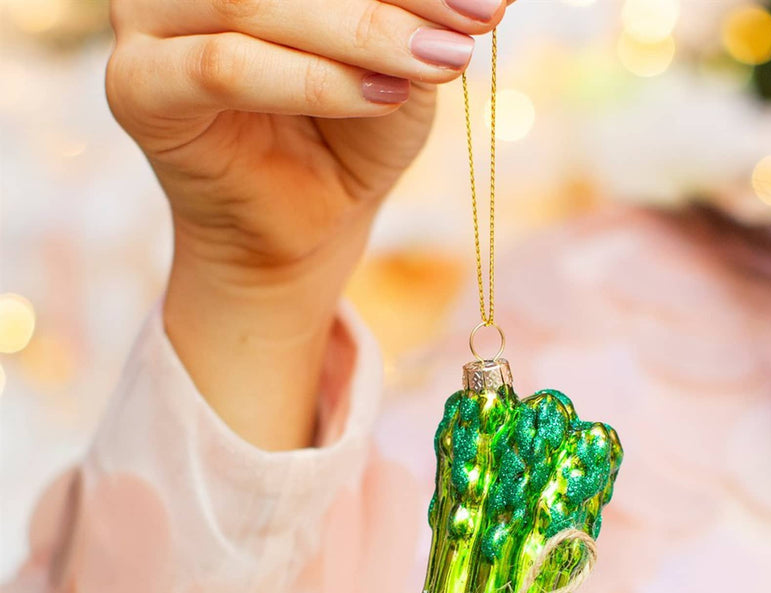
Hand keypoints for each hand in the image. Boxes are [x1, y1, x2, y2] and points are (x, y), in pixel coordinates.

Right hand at [106, 0, 507, 448]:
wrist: (300, 235)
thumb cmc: (349, 141)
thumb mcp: (398, 73)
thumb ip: (414, 24)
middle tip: (476, 19)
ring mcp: (151, 25)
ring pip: (257, 5)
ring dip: (362, 32)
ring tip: (441, 63)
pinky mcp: (138, 87)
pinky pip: (224, 68)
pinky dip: (311, 79)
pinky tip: (383, 96)